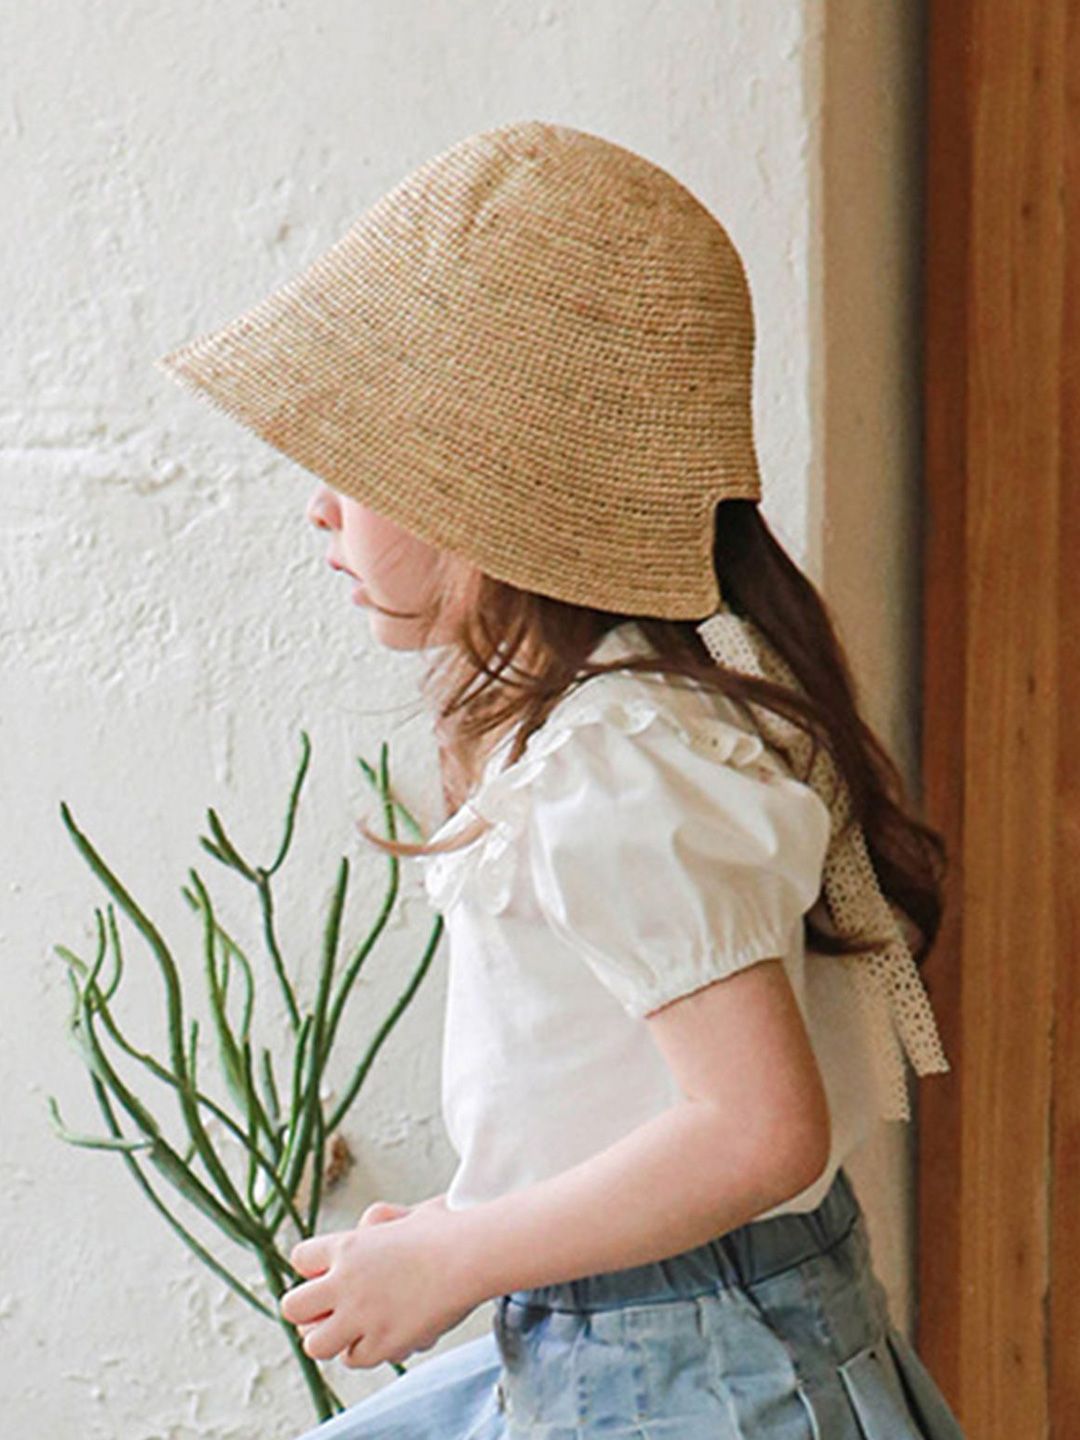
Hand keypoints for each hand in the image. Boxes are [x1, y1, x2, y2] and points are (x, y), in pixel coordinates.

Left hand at [281, 1193, 478, 1367]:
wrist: (472, 1255)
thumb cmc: (447, 1227)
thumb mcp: (404, 1213)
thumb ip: (376, 1225)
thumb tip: (364, 1229)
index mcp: (347, 1245)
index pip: (300, 1259)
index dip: (314, 1268)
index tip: (330, 1273)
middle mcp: (345, 1282)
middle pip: (293, 1307)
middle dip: (307, 1311)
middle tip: (329, 1310)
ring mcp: (361, 1316)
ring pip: (316, 1345)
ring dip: (331, 1338)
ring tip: (351, 1328)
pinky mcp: (382, 1343)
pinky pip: (354, 1359)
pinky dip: (364, 1350)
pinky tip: (382, 1334)